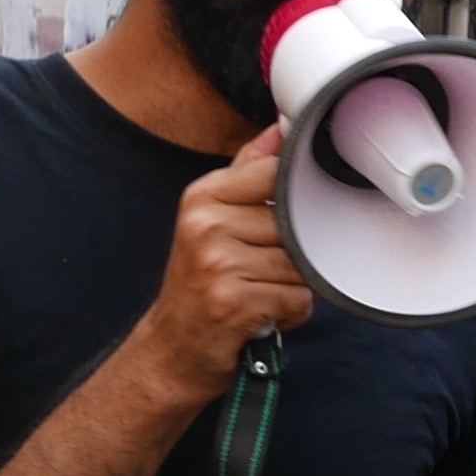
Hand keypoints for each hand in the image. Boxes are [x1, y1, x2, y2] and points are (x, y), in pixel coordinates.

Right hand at [131, 130, 310, 404]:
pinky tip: (263, 316)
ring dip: (294, 288)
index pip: (274, 172)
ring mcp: (217, 262)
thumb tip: (280, 128)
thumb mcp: (213, 219)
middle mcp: (206, 224)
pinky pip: (298, 299)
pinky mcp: (233, 300)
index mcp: (203, 196)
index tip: (291, 215)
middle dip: (293, 255)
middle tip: (263, 272)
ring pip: (301, 265)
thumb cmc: (202, 283)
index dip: (296, 197)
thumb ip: (247, 174)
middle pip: (295, 225)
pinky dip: (291, 314)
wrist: (173, 347)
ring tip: (261, 294)